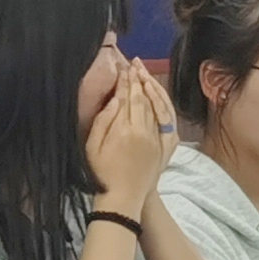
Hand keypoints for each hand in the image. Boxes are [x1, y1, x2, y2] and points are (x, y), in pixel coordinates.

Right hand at [86, 63, 170, 212]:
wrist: (125, 195)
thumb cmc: (103, 172)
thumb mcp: (92, 147)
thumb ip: (102, 121)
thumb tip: (114, 100)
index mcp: (124, 130)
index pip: (127, 98)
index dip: (125, 82)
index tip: (123, 69)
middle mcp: (143, 131)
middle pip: (143, 98)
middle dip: (138, 79)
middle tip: (134, 64)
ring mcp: (156, 137)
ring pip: (156, 105)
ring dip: (151, 87)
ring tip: (144, 73)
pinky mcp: (164, 143)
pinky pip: (166, 117)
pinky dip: (162, 103)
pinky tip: (156, 94)